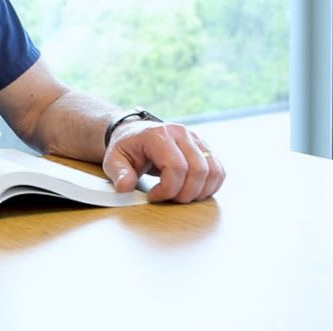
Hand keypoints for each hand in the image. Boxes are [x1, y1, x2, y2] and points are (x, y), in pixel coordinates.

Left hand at [103, 121, 224, 202]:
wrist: (134, 133)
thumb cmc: (127, 147)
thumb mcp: (114, 159)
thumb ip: (118, 173)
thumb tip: (125, 187)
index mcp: (158, 134)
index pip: (176, 167)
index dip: (168, 189)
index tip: (153, 196)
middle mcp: (181, 133)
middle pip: (198, 170)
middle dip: (185, 193)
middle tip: (169, 199)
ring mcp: (196, 139)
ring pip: (213, 171)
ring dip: (200, 191)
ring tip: (180, 195)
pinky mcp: (204, 147)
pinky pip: (219, 170)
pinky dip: (210, 186)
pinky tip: (193, 191)